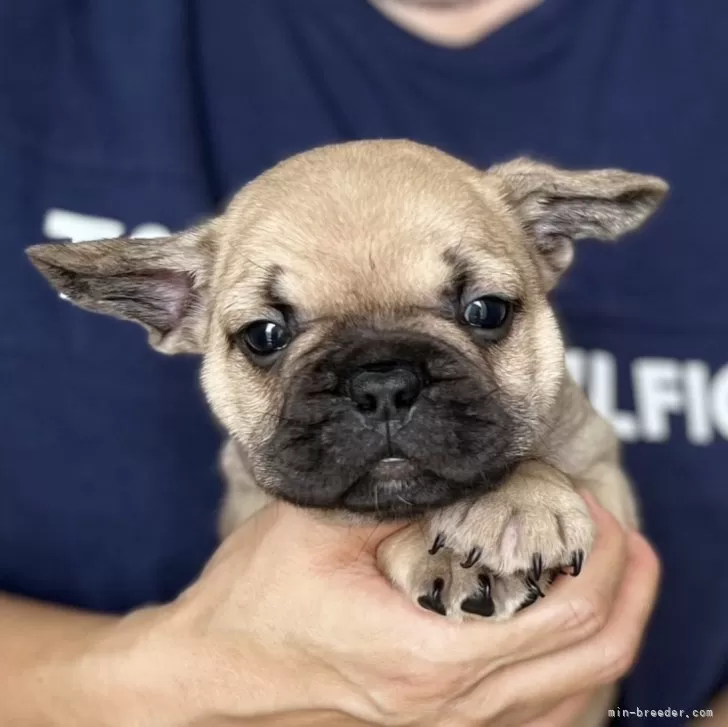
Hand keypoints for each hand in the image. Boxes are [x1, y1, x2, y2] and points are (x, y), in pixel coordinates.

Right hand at [74, 493, 658, 726]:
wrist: (210, 673)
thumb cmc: (254, 600)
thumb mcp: (322, 528)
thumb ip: (400, 499)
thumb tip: (459, 469)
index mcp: (429, 656)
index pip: (567, 614)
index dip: (601, 555)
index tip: (591, 504)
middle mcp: (451, 709)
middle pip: (593, 660)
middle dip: (628, 590)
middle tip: (620, 532)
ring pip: (576, 699)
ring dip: (609, 630)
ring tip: (608, 572)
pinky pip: (537, 719)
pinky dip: (573, 674)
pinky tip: (565, 635)